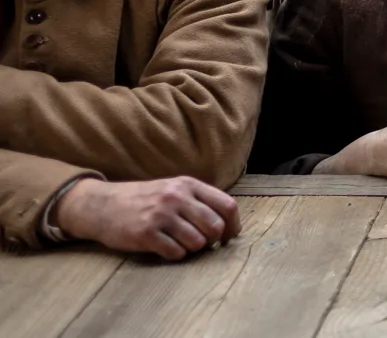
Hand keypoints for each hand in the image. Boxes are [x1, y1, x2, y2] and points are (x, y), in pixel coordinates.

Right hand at [54, 176, 239, 261]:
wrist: (101, 205)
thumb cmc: (144, 199)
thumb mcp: (173, 189)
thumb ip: (199, 201)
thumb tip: (228, 224)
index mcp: (188, 185)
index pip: (227, 205)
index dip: (233, 225)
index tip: (229, 236)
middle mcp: (176, 197)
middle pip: (215, 226)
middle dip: (213, 240)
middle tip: (203, 243)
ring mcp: (160, 215)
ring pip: (197, 242)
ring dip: (193, 248)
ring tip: (181, 243)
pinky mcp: (146, 234)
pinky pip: (176, 253)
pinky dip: (175, 254)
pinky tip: (166, 247)